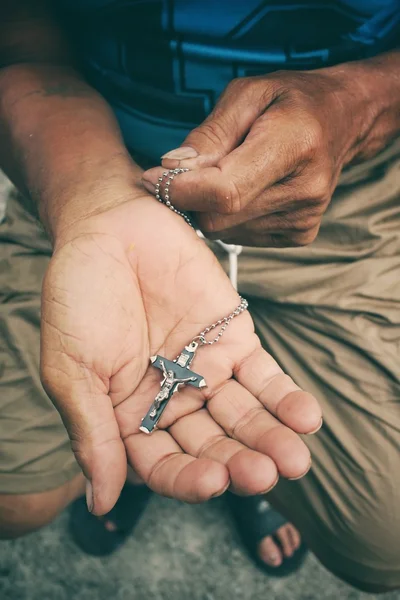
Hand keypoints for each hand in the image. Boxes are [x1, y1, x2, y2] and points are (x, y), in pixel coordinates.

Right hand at [41, 192, 321, 515]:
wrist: (111, 227)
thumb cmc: (79, 295)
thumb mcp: (71, 367)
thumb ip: (91, 432)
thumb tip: (100, 502)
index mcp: (128, 416)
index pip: (163, 464)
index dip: (187, 479)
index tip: (213, 483)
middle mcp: (171, 400)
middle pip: (211, 445)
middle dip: (239, 463)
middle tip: (264, 475)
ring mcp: (206, 370)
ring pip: (243, 416)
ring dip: (270, 438)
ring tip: (295, 458)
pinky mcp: (234, 338)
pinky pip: (264, 376)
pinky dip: (285, 397)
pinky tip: (306, 418)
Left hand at [142, 67, 365, 246]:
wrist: (342, 121)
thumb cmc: (289, 101)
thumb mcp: (246, 95)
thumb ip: (208, 134)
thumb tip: (169, 170)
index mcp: (294, 145)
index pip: (225, 191)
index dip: (181, 190)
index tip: (152, 178)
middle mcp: (305, 190)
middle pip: (219, 217)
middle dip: (192, 197)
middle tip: (191, 171)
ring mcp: (305, 218)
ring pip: (226, 231)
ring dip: (211, 207)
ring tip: (230, 173)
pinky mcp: (300, 235)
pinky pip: (242, 236)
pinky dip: (230, 217)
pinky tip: (246, 191)